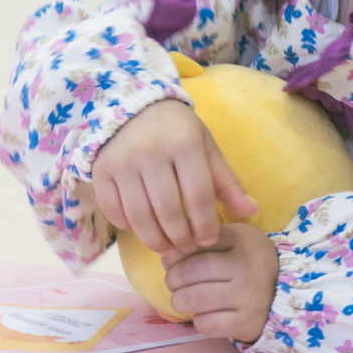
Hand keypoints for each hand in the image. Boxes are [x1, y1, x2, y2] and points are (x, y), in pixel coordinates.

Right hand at [92, 100, 255, 253]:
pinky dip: (129, 227)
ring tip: (168, 246)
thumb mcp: (205, 146)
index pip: (199, 196)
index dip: (206, 225)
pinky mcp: (101, 172)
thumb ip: (226, 181)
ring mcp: (122, 162)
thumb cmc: (176, 130)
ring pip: (140, 217)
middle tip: (188, 246)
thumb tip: (250, 211)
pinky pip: (114, 212)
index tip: (209, 238)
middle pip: (169, 211)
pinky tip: (143, 228)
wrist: (132, 107)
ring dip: (156, 240)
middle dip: (182, 238)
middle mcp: (150, 151)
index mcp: (184, 143)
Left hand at [163, 223, 279, 341]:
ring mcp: (250, 298)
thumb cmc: (248, 261)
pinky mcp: (248, 324)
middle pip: (191, 272)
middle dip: (172, 279)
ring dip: (180, 300)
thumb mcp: (232, 240)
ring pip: (195, 299)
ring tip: (182, 298)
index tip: (170, 261)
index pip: (196, 244)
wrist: (284, 291)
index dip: (175, 255)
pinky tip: (204, 314)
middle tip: (172, 282)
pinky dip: (198, 320)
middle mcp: (248, 269)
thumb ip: (201, 242)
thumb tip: (166, 257)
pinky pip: (208, 325)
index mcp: (242, 241)